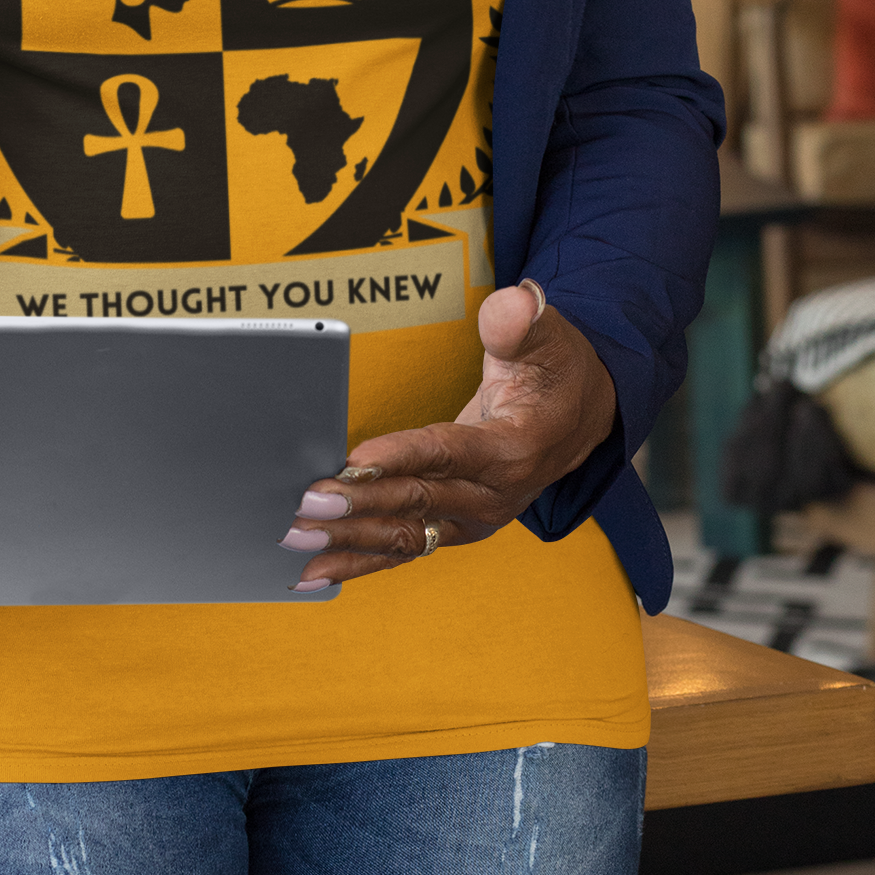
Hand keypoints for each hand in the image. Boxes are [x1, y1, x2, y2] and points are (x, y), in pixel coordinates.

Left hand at [281, 282, 616, 586]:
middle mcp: (492, 495)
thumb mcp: (546, 337)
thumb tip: (514, 302)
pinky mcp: (453, 528)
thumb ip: (519, 322)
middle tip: (305, 502)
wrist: (578, 417)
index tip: (351, 464)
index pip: (445, 453)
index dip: (398, 458)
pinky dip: (360, 562)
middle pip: (416, 501)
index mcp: (513, 449)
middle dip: (358, 506)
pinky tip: (317, 571)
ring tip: (296, 542)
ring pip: (404, 536)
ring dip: (349, 541)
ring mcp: (471, 519)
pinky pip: (403, 549)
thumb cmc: (554, 370)